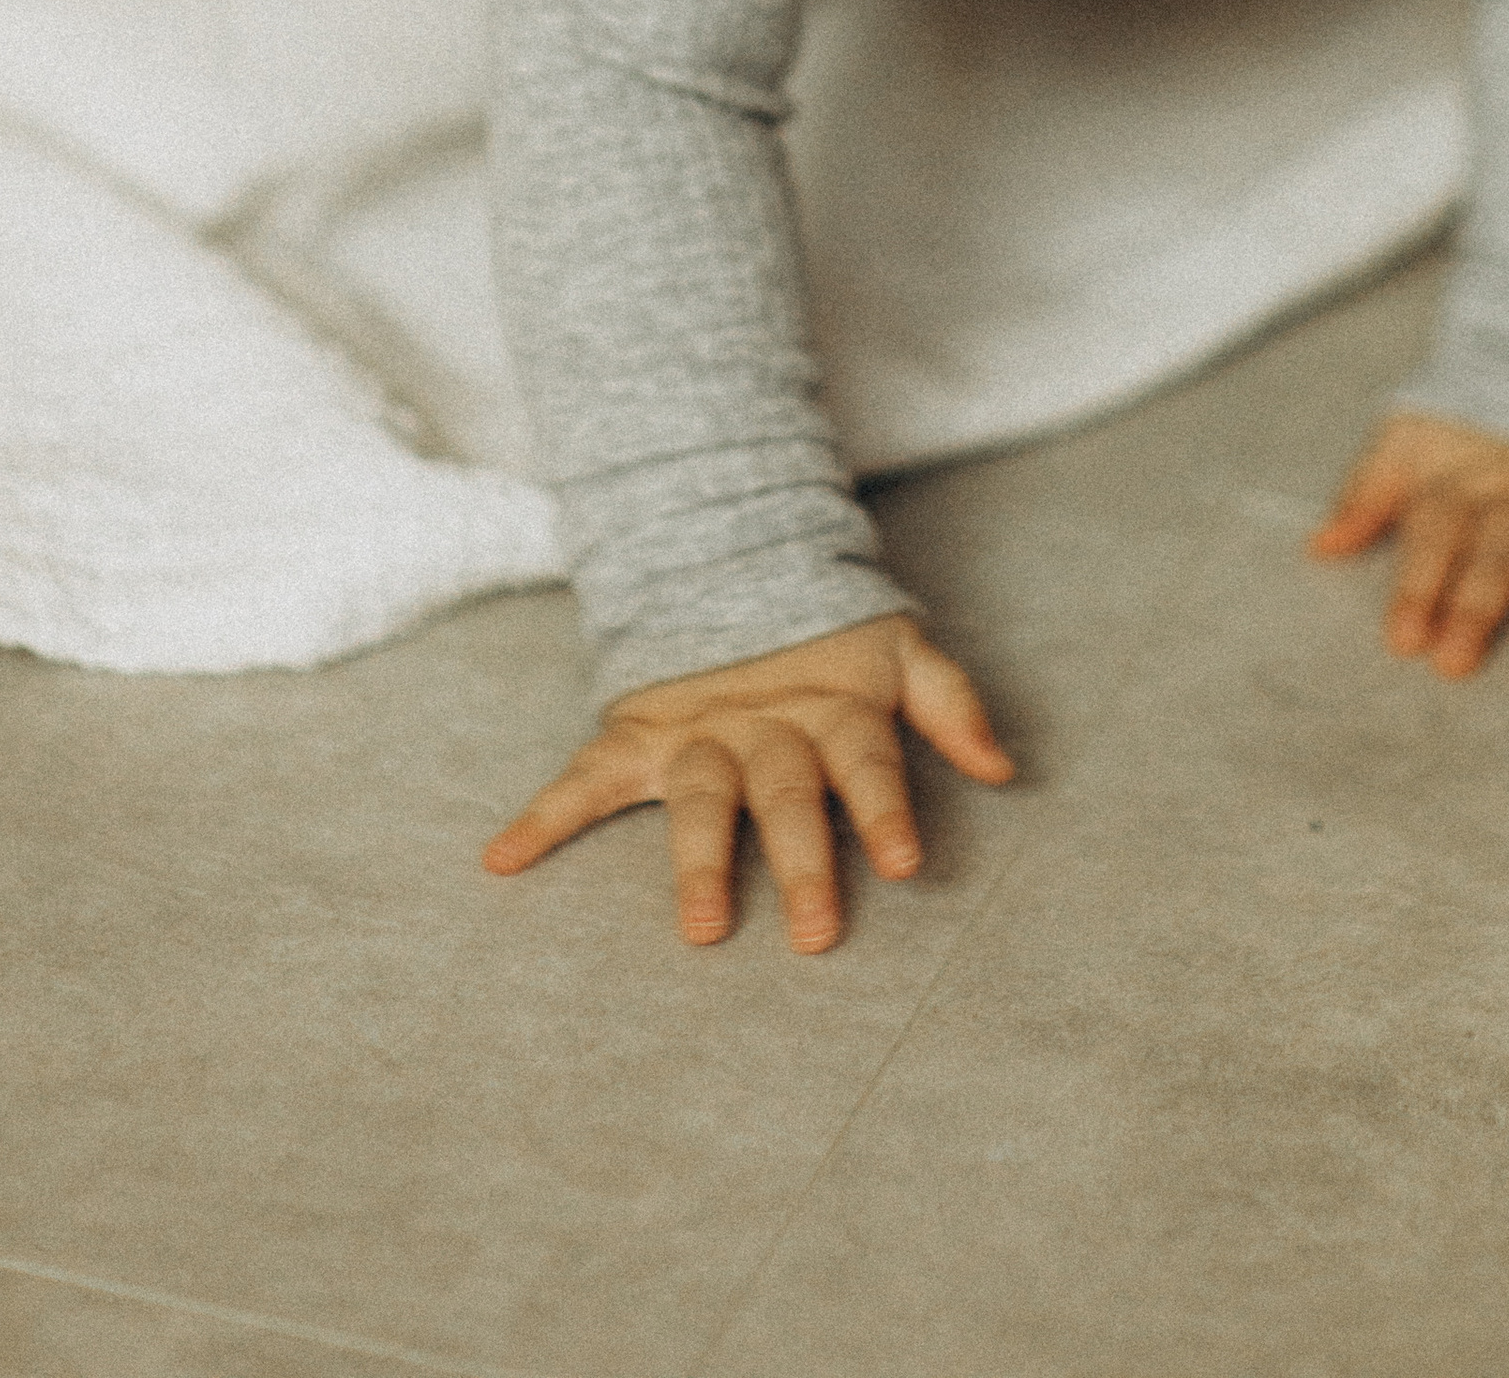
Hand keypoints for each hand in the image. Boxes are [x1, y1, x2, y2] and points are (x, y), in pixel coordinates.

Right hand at [480, 615, 1012, 951]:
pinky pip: (585, 774)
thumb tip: (1006, 766)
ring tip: (699, 929)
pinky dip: (543, 814)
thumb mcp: (901, 652)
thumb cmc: (837, 647)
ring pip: (699, 796)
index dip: (887, 804)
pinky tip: (502, 858)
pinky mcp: (640, 734)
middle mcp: (764, 722)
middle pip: (784, 791)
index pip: (866, 757)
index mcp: (831, 706)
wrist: (739, 575)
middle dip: (801, 858)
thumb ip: (951, 703)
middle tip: (818, 933)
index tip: (908, 863)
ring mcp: (698, 729)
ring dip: (698, 861)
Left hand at [1310, 413, 1508, 679]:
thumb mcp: (1411, 442)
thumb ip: (1370, 493)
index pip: (1437, 533)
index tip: (1404, 640)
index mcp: (1468, 480)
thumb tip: (1318, 547)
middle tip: (1454, 661)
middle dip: (1476, 603)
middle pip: (1500, 550)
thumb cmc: (1474, 421)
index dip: (1418, 583)